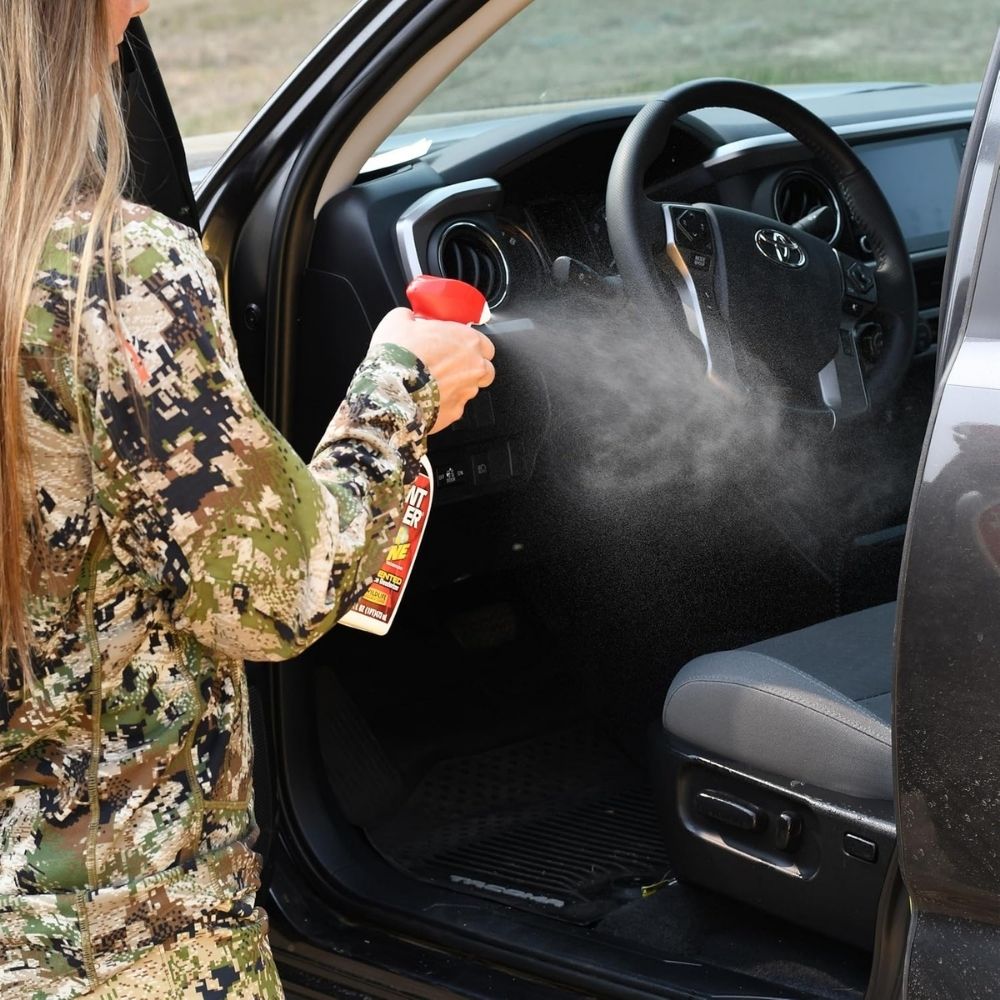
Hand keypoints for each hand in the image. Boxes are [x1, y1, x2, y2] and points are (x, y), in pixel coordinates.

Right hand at [369, 307, 495, 432]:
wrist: (389, 391)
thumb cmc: (398, 356)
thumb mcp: (398, 321)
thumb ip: (410, 317)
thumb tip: (407, 318)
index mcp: (467, 340)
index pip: (485, 344)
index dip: (470, 346)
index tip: (457, 346)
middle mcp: (474, 367)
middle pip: (485, 369)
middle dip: (471, 368)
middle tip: (450, 365)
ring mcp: (466, 392)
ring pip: (470, 389)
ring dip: (456, 386)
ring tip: (433, 383)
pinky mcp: (455, 412)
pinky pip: (454, 406)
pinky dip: (444, 403)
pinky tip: (428, 397)